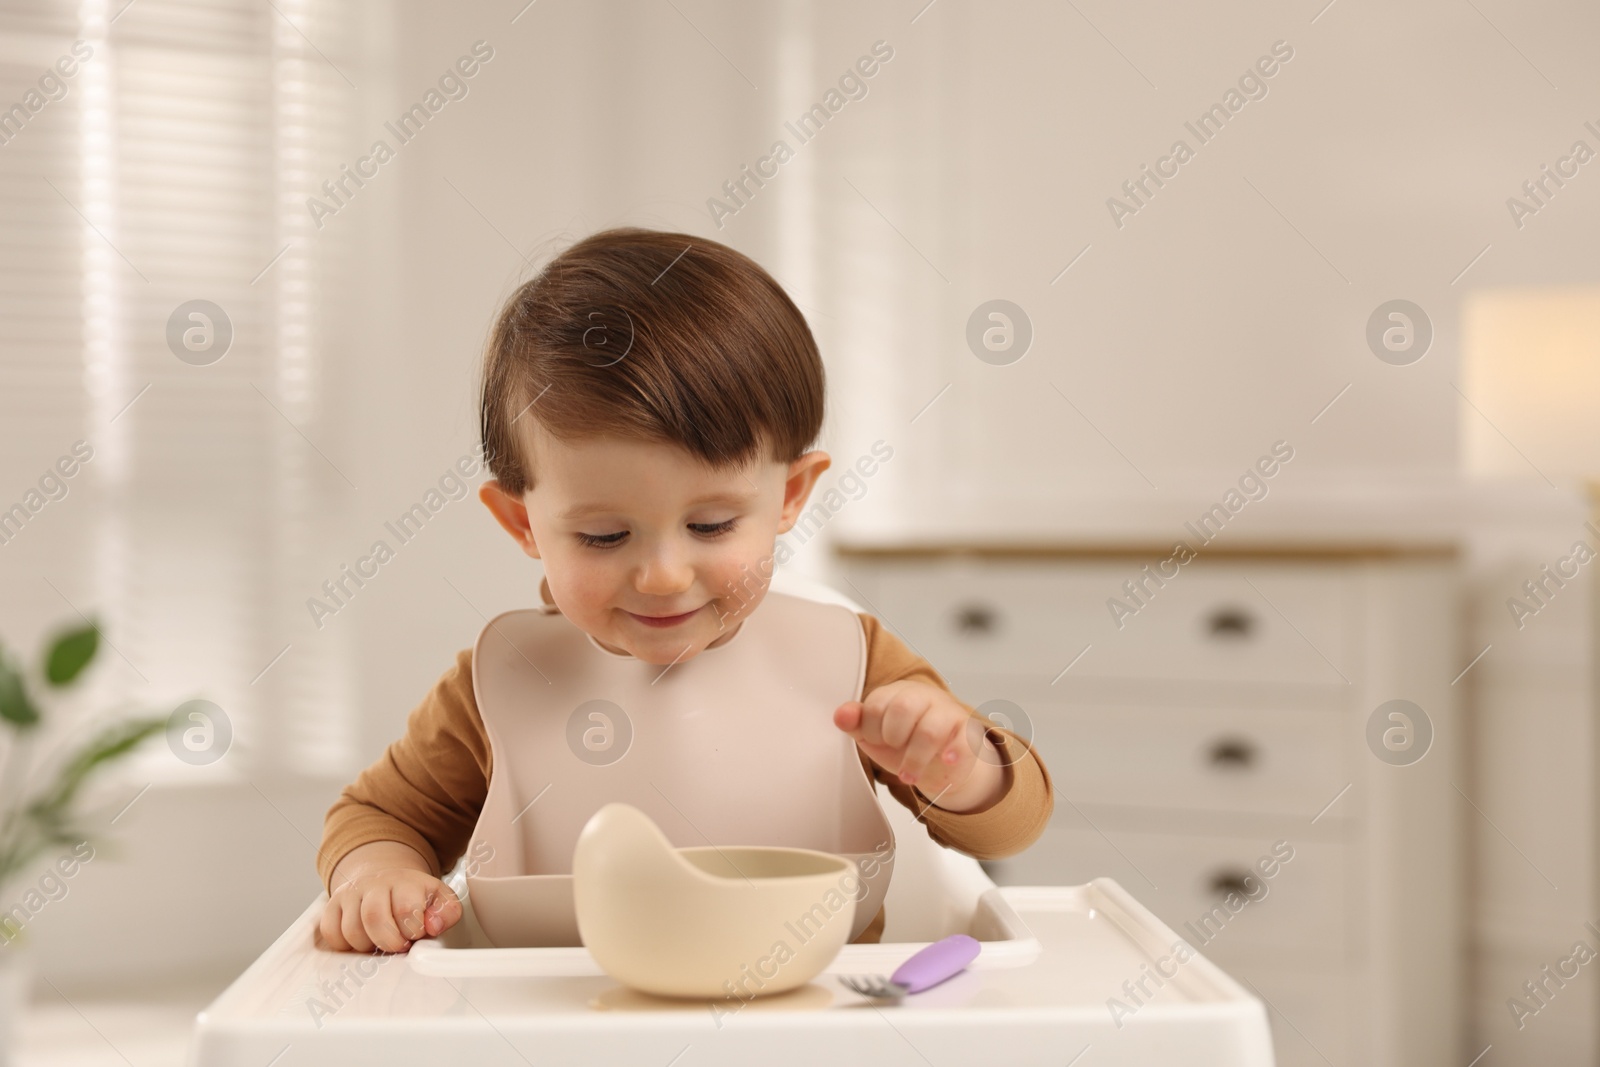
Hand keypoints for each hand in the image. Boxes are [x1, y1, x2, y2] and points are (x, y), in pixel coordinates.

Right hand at [320, 842, 462, 952]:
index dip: (412, 931)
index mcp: (405, 881)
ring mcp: (350, 894)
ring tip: (381, 941)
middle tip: (398, 945)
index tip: (415, 935)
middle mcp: (374, 883)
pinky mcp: (332, 906)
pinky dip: (346, 945)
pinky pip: (331, 933)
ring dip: (369, 946)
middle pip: (374, 918)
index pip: (406, 908)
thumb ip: (447, 912)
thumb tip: (433, 926)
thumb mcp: (440, 899)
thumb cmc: (415, 897)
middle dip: (389, 942)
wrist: (385, 881)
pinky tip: (362, 940)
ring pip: (351, 930)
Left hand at [833, 679, 1004, 812]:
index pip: (876, 705)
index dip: (871, 730)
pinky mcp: (966, 732)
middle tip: (894, 750)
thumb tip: (841, 715)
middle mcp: (923, 696)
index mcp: (896, 692)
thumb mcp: (874, 734)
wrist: (940, 760)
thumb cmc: (905, 740)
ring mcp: (947, 712)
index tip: (878, 741)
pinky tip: (946, 761)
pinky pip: (963, 740)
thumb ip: (856, 723)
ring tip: (908, 775)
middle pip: (903, 708)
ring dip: (914, 760)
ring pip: (929, 731)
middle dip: (893, 738)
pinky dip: (954, 753)